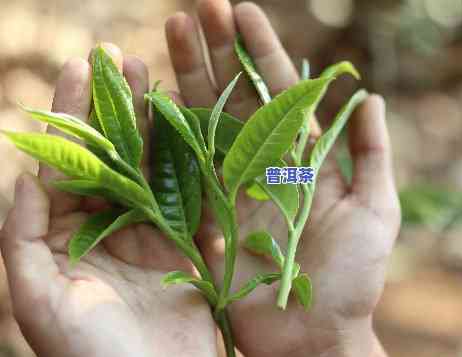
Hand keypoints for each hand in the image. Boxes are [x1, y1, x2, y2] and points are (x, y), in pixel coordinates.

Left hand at [0, 45, 216, 356]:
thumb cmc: (88, 353)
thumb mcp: (38, 298)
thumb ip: (21, 237)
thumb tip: (25, 176)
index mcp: (64, 233)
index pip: (67, 162)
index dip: (72, 113)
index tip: (81, 67)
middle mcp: (106, 224)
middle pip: (110, 154)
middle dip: (114, 107)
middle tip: (122, 59)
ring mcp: (148, 230)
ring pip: (150, 165)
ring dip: (152, 123)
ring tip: (156, 79)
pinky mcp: (185, 242)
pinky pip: (187, 194)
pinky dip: (189, 160)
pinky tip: (191, 126)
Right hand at [165, 2, 399, 356]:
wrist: (312, 337)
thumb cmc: (351, 280)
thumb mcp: (375, 212)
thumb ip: (371, 156)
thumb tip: (371, 97)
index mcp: (303, 158)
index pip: (279, 91)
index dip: (261, 51)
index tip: (242, 12)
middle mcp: (264, 164)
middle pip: (235, 97)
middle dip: (217, 53)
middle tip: (196, 10)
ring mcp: (231, 187)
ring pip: (205, 122)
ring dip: (188, 79)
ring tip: (168, 35)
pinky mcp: (206, 216)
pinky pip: (182, 168)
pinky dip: (166, 133)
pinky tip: (151, 98)